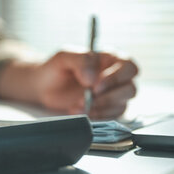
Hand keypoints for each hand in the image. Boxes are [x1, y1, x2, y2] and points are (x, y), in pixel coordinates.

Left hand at [0, 51, 137, 119]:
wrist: (43, 86)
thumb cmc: (56, 68)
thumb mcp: (65, 56)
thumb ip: (81, 61)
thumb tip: (93, 77)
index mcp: (111, 59)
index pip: (129, 67)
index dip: (116, 78)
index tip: (95, 86)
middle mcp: (116, 77)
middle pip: (130, 89)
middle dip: (109, 97)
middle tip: (88, 99)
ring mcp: (112, 95)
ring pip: (122, 105)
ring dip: (100, 109)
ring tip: (78, 106)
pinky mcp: (105, 110)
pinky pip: (111, 117)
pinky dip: (97, 117)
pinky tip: (81, 113)